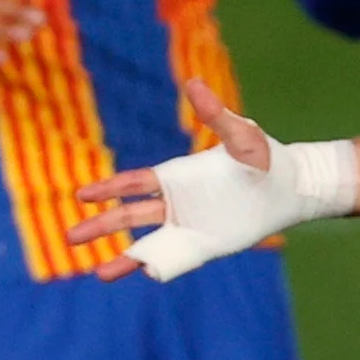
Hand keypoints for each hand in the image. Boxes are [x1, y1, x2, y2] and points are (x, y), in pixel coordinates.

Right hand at [69, 78, 352, 280]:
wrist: (289, 189)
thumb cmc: (265, 158)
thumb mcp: (240, 137)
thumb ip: (216, 116)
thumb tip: (195, 83)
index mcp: (176, 177)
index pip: (133, 184)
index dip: (107, 189)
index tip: (80, 195)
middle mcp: (176, 204)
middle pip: (129, 217)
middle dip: (101, 227)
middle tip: (70, 238)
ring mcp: (189, 227)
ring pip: (147, 245)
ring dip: (123, 258)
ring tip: (98, 274)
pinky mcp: (205, 246)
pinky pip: (176, 261)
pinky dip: (159, 268)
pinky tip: (144, 276)